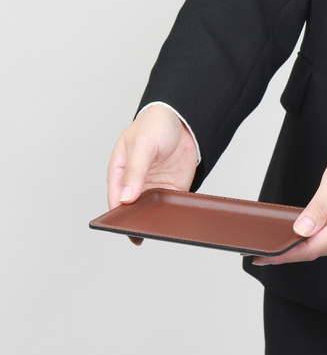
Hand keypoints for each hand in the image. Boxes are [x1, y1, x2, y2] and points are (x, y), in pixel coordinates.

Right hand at [107, 104, 197, 244]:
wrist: (182, 121)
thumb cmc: (154, 126)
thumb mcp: (142, 145)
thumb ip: (134, 170)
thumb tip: (125, 197)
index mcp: (120, 171)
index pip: (116, 198)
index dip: (117, 214)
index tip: (122, 226)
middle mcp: (135, 183)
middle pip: (132, 209)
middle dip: (136, 221)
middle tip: (141, 233)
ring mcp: (154, 187)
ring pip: (151, 211)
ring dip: (154, 219)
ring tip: (158, 229)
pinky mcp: (171, 188)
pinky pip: (170, 205)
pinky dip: (172, 212)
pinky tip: (175, 218)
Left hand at [252, 140, 326, 264]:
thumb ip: (318, 207)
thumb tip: (301, 230)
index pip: (311, 248)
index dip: (285, 255)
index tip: (265, 257)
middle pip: (316, 251)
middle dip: (289, 252)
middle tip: (264, 250)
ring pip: (324, 247)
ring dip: (301, 247)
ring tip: (279, 242)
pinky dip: (315, 240)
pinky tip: (302, 235)